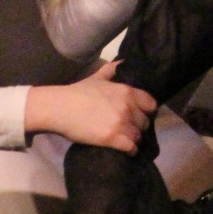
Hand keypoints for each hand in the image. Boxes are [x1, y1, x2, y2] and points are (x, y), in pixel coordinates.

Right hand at [25, 62, 155, 152]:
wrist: (61, 107)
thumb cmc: (78, 92)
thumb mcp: (98, 77)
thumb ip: (112, 69)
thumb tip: (122, 61)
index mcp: (127, 91)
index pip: (151, 104)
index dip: (147, 111)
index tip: (141, 115)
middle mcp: (128, 106)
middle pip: (144, 122)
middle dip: (139, 126)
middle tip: (132, 129)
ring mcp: (121, 123)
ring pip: (138, 136)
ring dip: (134, 139)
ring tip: (128, 141)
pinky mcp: (112, 138)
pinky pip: (131, 147)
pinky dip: (131, 151)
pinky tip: (128, 151)